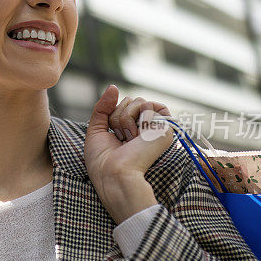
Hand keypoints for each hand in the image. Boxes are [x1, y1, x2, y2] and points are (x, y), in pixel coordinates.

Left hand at [84, 85, 174, 223]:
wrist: (113, 175)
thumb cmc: (102, 161)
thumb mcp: (96, 130)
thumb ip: (102, 107)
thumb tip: (113, 86)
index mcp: (133, 130)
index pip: (124, 104)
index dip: (112, 115)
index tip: (111, 135)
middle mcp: (146, 128)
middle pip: (131, 100)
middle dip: (117, 115)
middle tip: (120, 138)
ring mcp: (156, 127)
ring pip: (138, 100)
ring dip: (124, 118)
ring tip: (128, 139)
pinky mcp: (165, 128)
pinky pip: (149, 105)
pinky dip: (136, 117)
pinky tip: (137, 136)